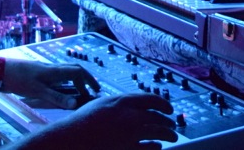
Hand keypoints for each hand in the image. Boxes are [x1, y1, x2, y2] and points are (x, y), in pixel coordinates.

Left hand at [0, 60, 100, 108]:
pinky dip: (64, 81)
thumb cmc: (19, 80)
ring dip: (74, 79)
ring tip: (78, 90)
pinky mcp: (37, 72)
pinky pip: (57, 74)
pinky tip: (60, 89)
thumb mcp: (38, 91)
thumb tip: (75, 104)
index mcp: (55, 71)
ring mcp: (44, 69)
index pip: (78, 71)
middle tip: (91, 89)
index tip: (96, 90)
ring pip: (65, 71)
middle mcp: (52, 68)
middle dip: (84, 78)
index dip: (89, 80)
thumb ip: (57, 98)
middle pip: (73, 69)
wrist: (0, 70)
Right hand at [15, 92, 176, 149]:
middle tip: (172, 126)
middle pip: (158, 116)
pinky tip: (157, 147)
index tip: (169, 110)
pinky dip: (156, 147)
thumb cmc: (83, 123)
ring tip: (172, 137)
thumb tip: (136, 108)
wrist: (71, 140)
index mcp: (121, 101)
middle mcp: (128, 115)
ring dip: (168, 134)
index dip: (163, 105)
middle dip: (168, 121)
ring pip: (159, 132)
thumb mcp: (102, 105)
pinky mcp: (129, 149)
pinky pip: (150, 148)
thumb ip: (119, 105)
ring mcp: (130, 133)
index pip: (151, 99)